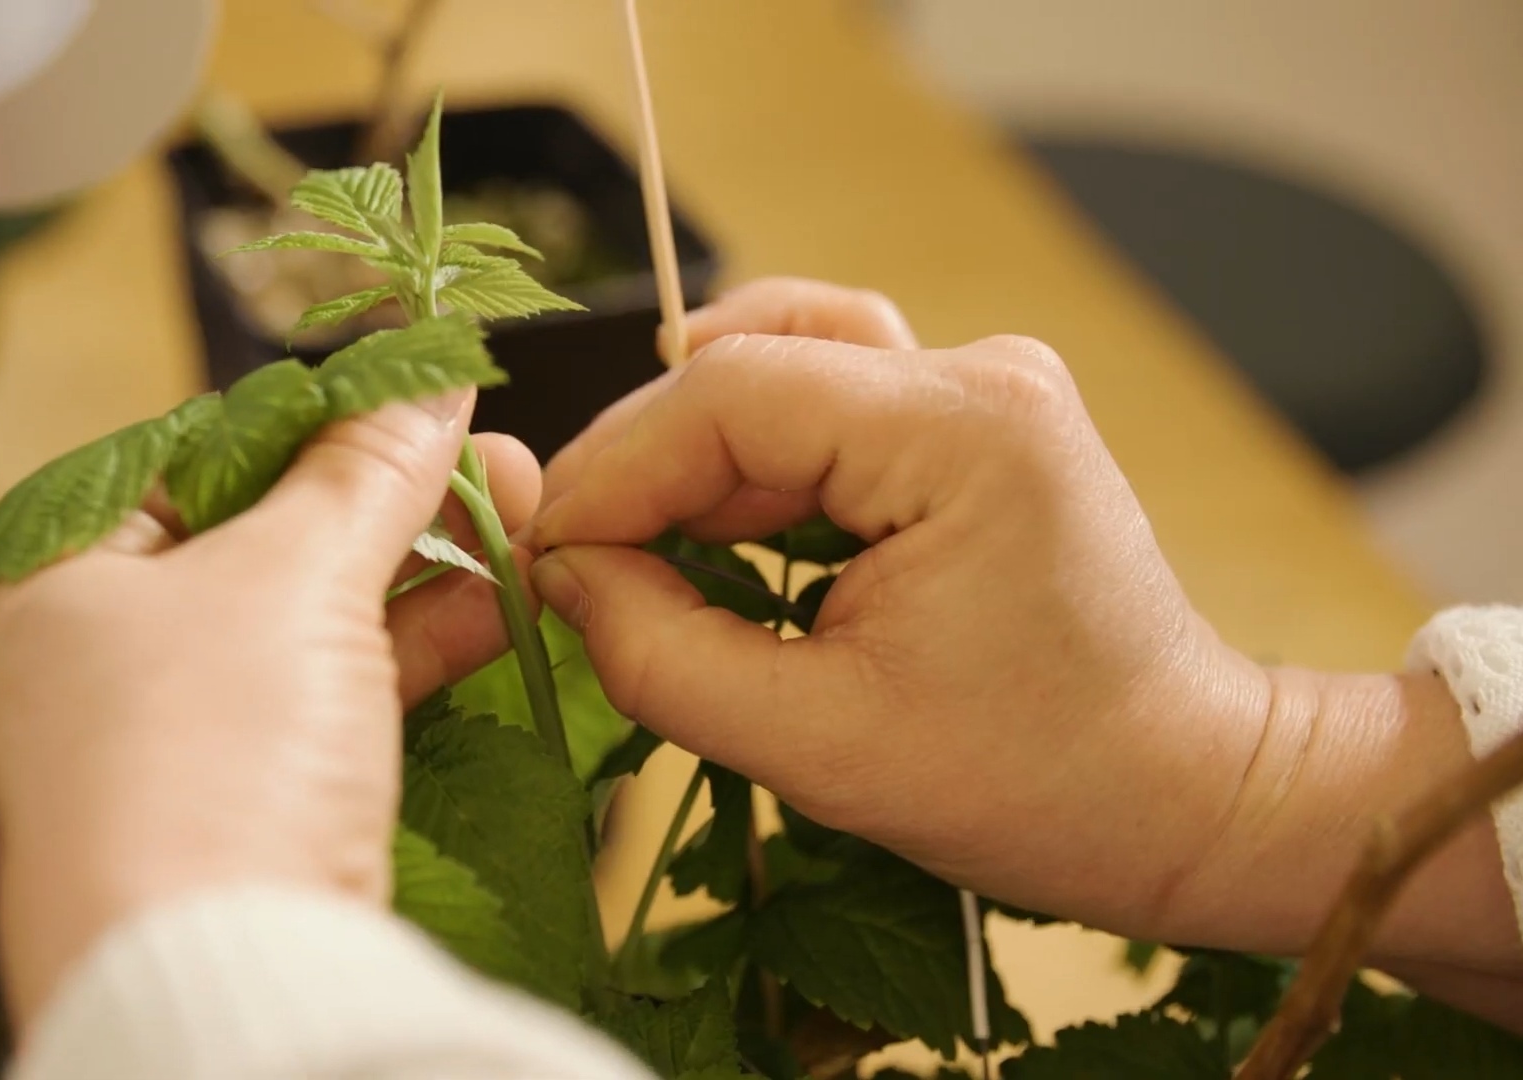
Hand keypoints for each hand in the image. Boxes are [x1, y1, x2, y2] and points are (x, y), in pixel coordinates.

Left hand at [0, 393, 539, 1022]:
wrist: (227, 981)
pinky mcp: (239, 812)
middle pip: (258, 541)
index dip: (313, 420)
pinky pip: (330, 701)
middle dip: (388, 498)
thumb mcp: (293, 577)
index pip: (189, 460)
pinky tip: (498, 606)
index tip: (413, 394)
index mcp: (43, 584)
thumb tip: (427, 378)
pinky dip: (410, 652)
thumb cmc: (203, 758)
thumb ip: (365, 470)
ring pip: (305, 624)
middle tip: (493, 456)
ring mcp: (164, 746)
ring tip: (522, 515)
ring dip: (418, 571)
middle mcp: (86, 664)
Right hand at [531, 279, 1515, 978]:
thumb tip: (562, 574)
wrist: (1185, 792)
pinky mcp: (975, 423)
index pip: (729, 394)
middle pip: (750, 366)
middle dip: (645, 463)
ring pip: (784, 365)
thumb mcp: (818, 744)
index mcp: (962, 431)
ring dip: (697, 451)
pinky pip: (831, 403)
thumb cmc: (1035, 785)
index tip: (544, 553)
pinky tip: (720, 529)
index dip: (613, 467)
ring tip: (641, 545)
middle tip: (572, 561)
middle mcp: (979, 376)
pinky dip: (757, 462)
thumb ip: (662, 653)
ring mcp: (985, 390)